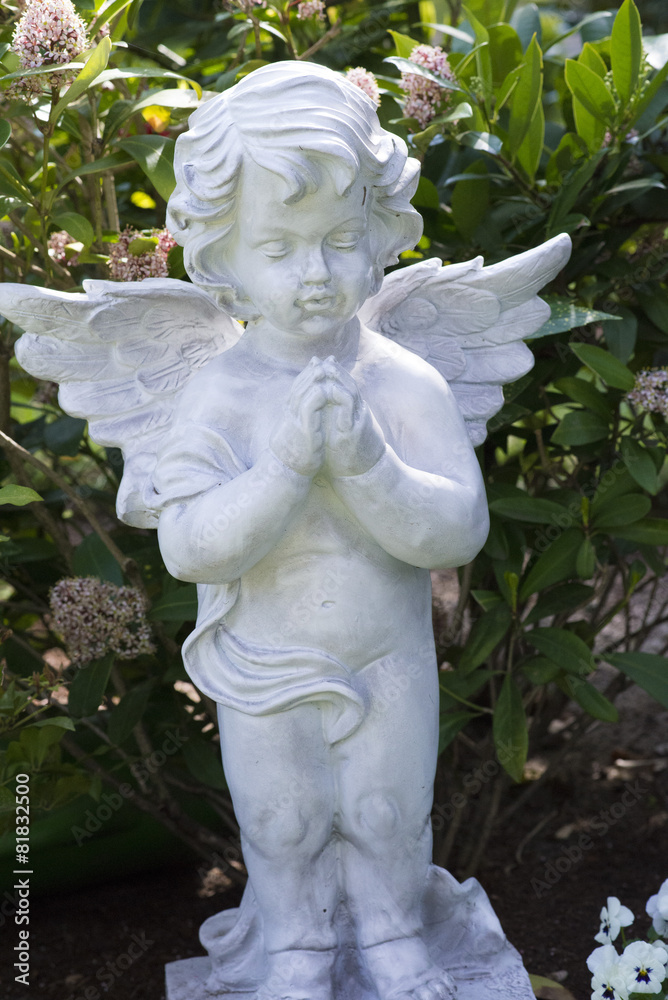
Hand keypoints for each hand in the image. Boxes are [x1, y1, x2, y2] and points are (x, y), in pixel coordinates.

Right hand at [270, 357, 327, 476]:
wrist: (286, 475)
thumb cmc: (295, 457)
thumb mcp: (299, 434)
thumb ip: (303, 421)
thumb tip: (309, 415)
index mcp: (289, 414)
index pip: (297, 388)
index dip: (308, 374)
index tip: (319, 364)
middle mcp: (289, 414)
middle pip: (299, 386)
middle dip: (313, 371)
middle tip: (326, 361)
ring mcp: (295, 421)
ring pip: (303, 392)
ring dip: (316, 379)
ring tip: (328, 369)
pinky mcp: (303, 430)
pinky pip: (310, 407)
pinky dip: (319, 395)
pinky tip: (328, 389)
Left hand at [321, 358, 384, 477]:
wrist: (364, 475)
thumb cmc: (349, 454)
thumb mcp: (341, 431)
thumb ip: (333, 417)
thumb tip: (319, 407)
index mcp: (354, 412)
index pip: (346, 385)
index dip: (334, 372)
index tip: (319, 363)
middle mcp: (358, 413)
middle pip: (349, 383)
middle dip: (336, 371)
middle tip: (322, 361)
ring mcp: (357, 421)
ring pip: (351, 391)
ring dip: (338, 379)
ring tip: (325, 370)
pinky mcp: (354, 431)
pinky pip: (349, 408)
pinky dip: (340, 396)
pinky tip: (330, 390)